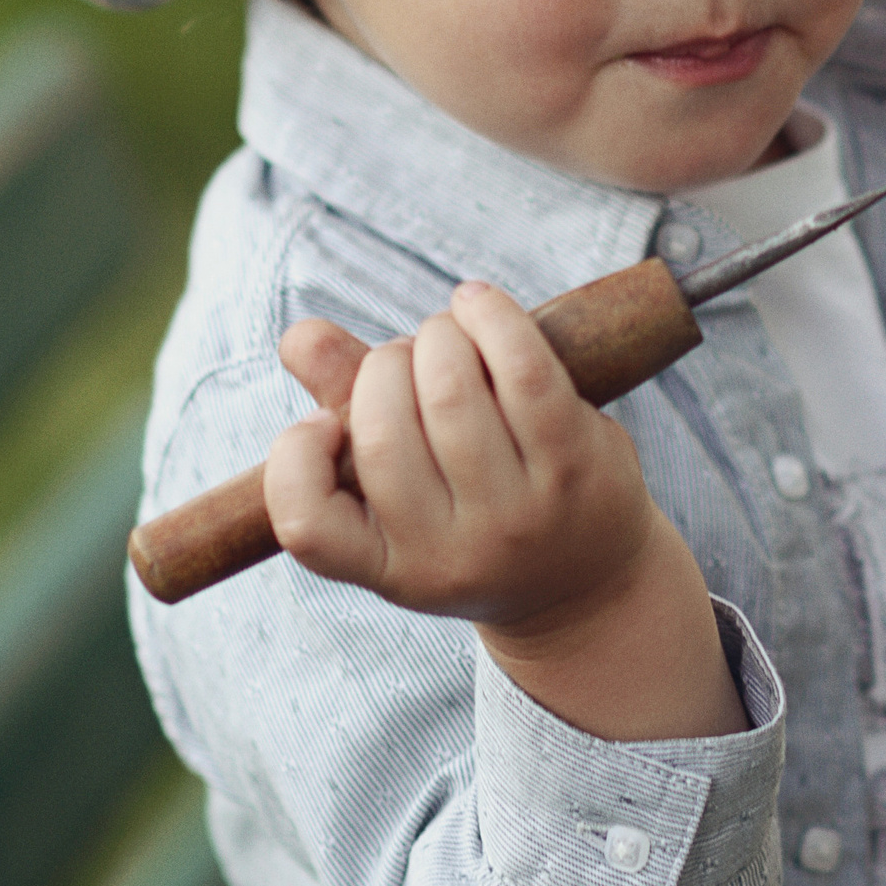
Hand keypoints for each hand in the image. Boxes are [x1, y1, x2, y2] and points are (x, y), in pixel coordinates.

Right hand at [267, 290, 738, 740]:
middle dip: (384, 366)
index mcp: (389, 569)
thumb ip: (345, 408)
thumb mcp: (403, 495)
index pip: (305, 522)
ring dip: (438, 336)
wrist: (589, 582)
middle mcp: (452, 553)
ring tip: (447, 335)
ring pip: (450, 390)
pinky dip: (492, 318)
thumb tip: (299, 335)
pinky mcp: (573, 465)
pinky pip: (524, 370)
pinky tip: (478, 304)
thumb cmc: (474, 517)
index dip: (295, 454)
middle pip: (382, 429)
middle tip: (407, 360)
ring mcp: (517, 513)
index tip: (324, 424)